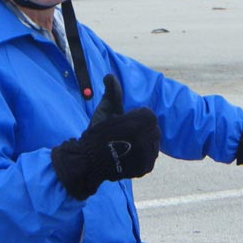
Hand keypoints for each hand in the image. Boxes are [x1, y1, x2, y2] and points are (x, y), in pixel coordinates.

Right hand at [51, 75, 160, 199]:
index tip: (121, 125)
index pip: (148, 117)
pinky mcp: (147, 167)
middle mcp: (150, 135)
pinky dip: (141, 158)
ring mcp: (150, 153)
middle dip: (139, 132)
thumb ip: (112, 91)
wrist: (90, 159)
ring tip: (125, 147)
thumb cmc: (98, 131)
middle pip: (152, 131)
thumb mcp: (106, 108)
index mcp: (145, 118)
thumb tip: (109, 76)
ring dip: (141, 145)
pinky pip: (149, 159)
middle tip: (122, 137)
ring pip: (152, 145)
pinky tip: (128, 157)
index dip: (133, 119)